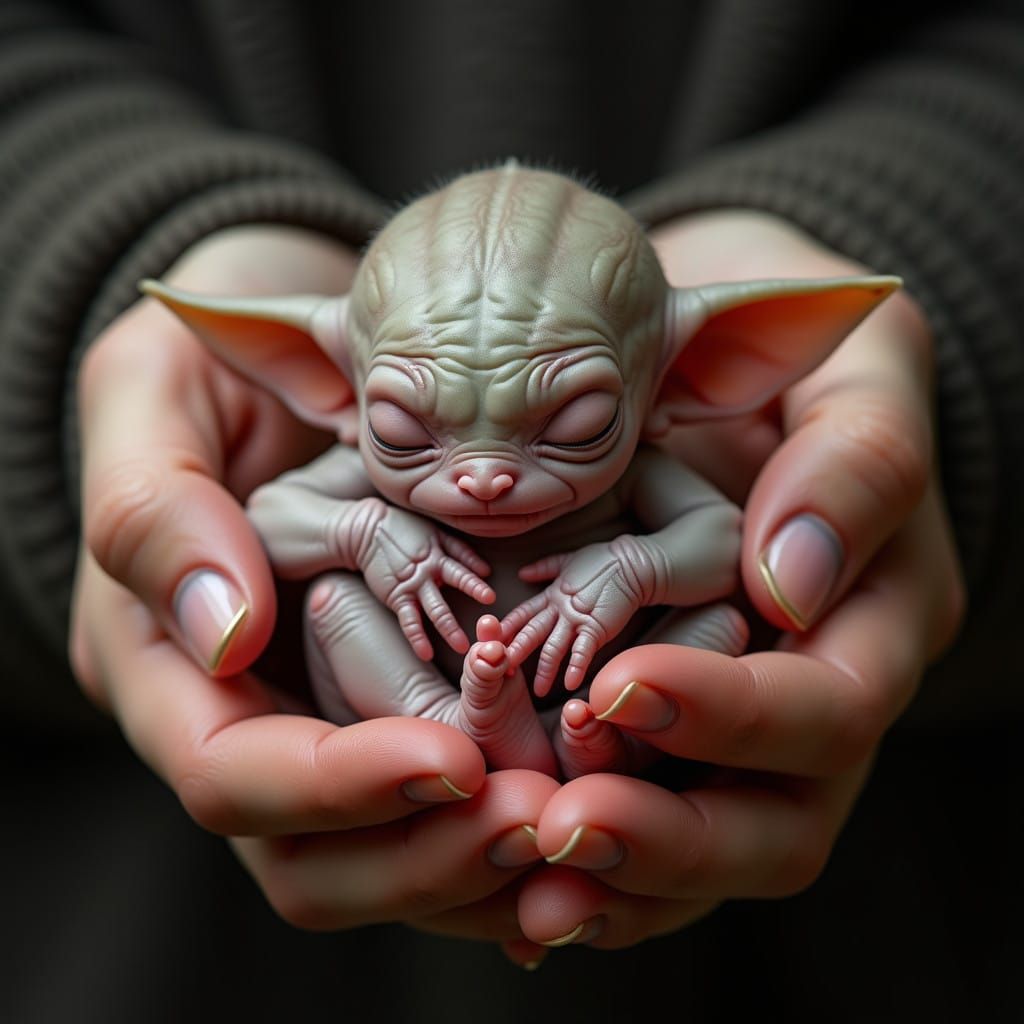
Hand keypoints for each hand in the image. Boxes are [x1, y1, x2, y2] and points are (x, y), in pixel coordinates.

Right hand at [70, 225, 553, 935]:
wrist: (279, 363)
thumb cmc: (207, 366)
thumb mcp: (153, 395)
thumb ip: (158, 512)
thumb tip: (228, 633)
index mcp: (166, 665)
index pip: (231, 774)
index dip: (334, 787)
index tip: (449, 756)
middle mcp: (249, 722)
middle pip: (312, 859)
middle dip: (423, 853)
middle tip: (537, 817)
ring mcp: (322, 724)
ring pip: (384, 858)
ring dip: (478, 861)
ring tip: (573, 820)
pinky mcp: (391, 710)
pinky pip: (443, 806)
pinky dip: (505, 823)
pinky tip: (580, 804)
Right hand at [353, 502, 494, 658]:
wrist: (366, 531)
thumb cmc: (405, 530)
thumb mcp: (434, 533)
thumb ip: (460, 550)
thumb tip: (486, 570)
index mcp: (441, 553)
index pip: (463, 566)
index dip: (476, 581)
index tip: (492, 596)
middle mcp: (430, 569)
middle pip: (455, 583)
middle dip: (472, 597)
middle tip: (488, 617)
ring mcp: (413, 584)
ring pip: (435, 608)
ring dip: (449, 628)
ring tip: (462, 648)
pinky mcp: (397, 597)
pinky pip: (409, 621)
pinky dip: (417, 638)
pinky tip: (426, 654)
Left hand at [488, 209, 964, 954]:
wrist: (740, 376)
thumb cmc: (809, 360)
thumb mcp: (859, 376)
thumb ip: (853, 467)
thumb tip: (789, 584)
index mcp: (873, 623)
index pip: (828, 708)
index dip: (733, 716)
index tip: (617, 687)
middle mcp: (810, 699)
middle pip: (775, 822)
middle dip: (670, 839)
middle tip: (560, 829)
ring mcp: (740, 730)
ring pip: (704, 849)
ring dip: (614, 878)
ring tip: (525, 890)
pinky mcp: (671, 736)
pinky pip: (640, 820)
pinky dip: (585, 863)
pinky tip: (513, 879)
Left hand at [501, 539, 647, 695]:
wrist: (632, 565)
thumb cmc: (601, 562)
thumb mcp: (566, 562)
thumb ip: (543, 569)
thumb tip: (521, 573)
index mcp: (550, 594)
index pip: (522, 614)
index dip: (506, 629)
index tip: (490, 643)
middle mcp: (559, 608)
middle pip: (531, 633)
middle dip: (515, 652)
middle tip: (500, 671)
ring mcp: (577, 618)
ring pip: (554, 647)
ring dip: (545, 670)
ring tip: (539, 691)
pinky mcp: (597, 626)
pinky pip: (584, 650)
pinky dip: (576, 667)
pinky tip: (570, 684)